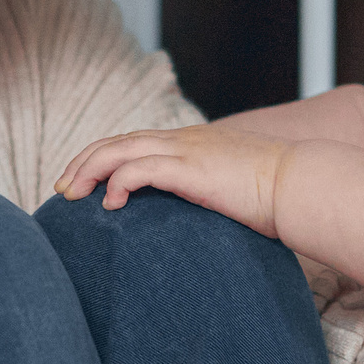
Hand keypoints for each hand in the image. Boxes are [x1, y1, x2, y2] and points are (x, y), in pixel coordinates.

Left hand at [54, 125, 291, 236]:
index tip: (82, 181)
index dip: (102, 157)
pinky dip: (117, 182)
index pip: (133, 141)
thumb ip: (208, 196)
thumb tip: (195, 223)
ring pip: (119, 150)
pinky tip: (109, 204)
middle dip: (83, 162)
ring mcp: (186, 151)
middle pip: (116, 141)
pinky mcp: (190, 168)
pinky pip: (140, 169)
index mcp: (190, 144)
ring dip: (89, 170)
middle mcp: (183, 140)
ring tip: (72, 195)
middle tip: (61, 189)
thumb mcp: (232, 191)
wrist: (302, 185)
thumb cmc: (276, 196)